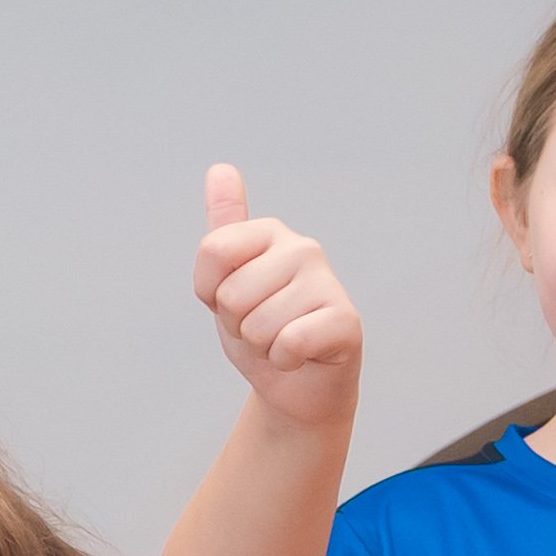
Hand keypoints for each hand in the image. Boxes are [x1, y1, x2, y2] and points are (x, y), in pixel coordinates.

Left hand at [192, 163, 361, 436]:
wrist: (296, 387)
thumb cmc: (261, 332)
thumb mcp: (226, 283)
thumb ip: (223, 231)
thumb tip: (221, 168)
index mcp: (270, 233)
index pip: (213, 250)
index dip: (211, 292)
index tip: (232, 302)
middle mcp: (303, 248)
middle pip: (231, 294)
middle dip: (238, 325)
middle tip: (262, 328)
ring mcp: (327, 282)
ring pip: (258, 324)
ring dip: (262, 346)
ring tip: (281, 341)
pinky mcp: (345, 320)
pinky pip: (289, 342)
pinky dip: (284, 360)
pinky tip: (300, 356)